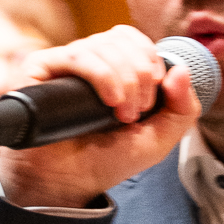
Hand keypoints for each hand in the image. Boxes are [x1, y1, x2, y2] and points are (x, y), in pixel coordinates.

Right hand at [0, 26, 201, 209]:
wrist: (69, 183)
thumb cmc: (107, 161)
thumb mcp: (159, 139)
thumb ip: (183, 108)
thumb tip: (182, 69)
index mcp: (113, 69)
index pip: (134, 39)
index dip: (150, 60)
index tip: (153, 97)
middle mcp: (88, 61)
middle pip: (122, 39)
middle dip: (141, 75)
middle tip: (137, 112)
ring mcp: (64, 64)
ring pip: (103, 46)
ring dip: (124, 80)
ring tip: (122, 114)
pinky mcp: (41, 69)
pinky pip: (78, 55)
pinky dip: (103, 75)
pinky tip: (109, 102)